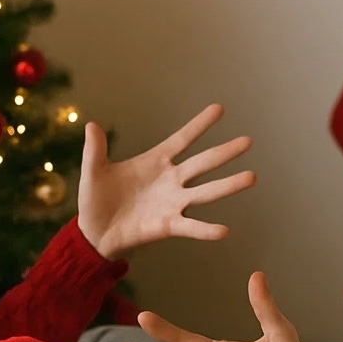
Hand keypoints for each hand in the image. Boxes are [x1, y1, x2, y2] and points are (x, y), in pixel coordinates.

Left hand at [77, 103, 255, 259]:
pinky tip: (224, 230)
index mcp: (156, 162)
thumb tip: (91, 125)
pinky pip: (191, 226)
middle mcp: (171, 180)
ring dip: (228, 185)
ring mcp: (172, 203)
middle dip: (225, 152)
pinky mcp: (168, 225)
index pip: (182, 139)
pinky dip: (206, 229)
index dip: (199, 125)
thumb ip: (95, 150)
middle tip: (248, 141)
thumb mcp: (94, 171)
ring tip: (251, 177)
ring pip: (206, 192)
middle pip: (203, 163)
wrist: (93, 232)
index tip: (219, 109)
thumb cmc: (96, 200)